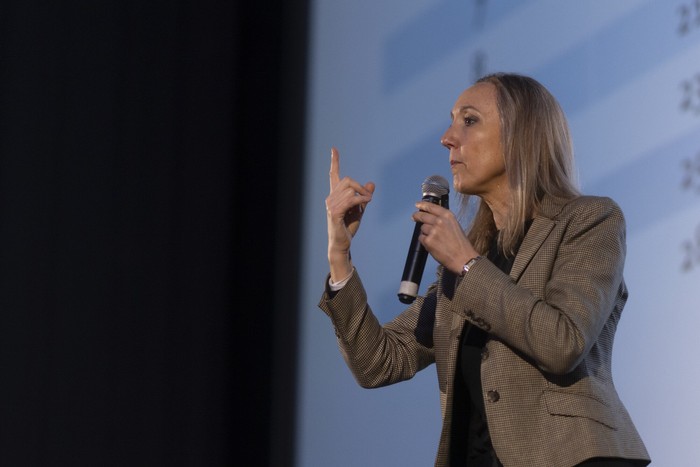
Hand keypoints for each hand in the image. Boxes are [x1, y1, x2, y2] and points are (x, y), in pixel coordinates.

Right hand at [326, 147, 374, 280]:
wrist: (342, 243)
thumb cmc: (348, 226)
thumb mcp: (360, 209)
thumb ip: (364, 196)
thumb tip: (371, 183)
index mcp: (335, 195)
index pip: (333, 175)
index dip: (334, 161)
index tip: (334, 149)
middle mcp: (330, 198)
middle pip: (347, 180)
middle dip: (360, 186)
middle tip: (368, 197)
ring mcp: (331, 205)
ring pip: (350, 189)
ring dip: (363, 195)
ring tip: (367, 203)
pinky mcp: (334, 213)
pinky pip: (350, 200)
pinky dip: (360, 200)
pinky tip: (365, 203)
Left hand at [412, 201, 478, 274]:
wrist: (463, 257)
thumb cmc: (460, 244)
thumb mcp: (454, 225)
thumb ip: (444, 220)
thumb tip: (431, 217)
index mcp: (448, 216)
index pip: (431, 207)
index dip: (423, 205)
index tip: (417, 205)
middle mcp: (440, 221)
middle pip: (422, 216)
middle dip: (417, 216)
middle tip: (414, 217)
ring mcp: (433, 231)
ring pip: (422, 228)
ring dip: (425, 233)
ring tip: (435, 240)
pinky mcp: (428, 241)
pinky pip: (421, 238)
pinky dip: (425, 241)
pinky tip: (433, 245)